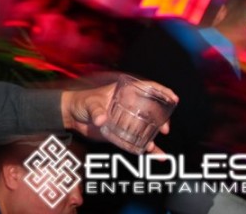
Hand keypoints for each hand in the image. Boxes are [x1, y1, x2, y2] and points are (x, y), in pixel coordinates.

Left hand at [60, 79, 177, 154]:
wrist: (71, 116)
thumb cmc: (80, 102)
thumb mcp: (89, 104)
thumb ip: (96, 111)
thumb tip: (102, 120)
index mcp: (124, 93)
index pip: (147, 88)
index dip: (162, 91)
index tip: (173, 98)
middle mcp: (129, 105)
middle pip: (152, 109)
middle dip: (163, 118)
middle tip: (164, 129)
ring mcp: (127, 120)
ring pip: (148, 126)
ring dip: (157, 134)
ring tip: (158, 141)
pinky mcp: (123, 133)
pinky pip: (139, 141)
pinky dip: (149, 148)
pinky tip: (158, 156)